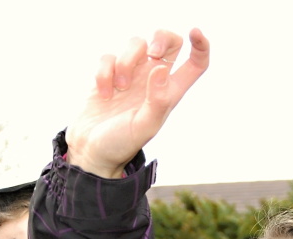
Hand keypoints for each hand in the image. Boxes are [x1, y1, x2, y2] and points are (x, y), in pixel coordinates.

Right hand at [66, 28, 208, 178]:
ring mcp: (131, 76)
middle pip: (168, 42)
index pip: (196, 64)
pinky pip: (109, 57)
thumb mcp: (144, 126)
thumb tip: (162, 68)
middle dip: (161, 38)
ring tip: (119, 88)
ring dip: (126, 61)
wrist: (91, 152)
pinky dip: (104, 72)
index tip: (195, 32)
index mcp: (169, 93)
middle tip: (152, 53)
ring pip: (136, 44)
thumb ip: (158, 100)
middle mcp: (153, 81)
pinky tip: (104, 94)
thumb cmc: (120, 144)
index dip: (201, 45)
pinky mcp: (108, 76)